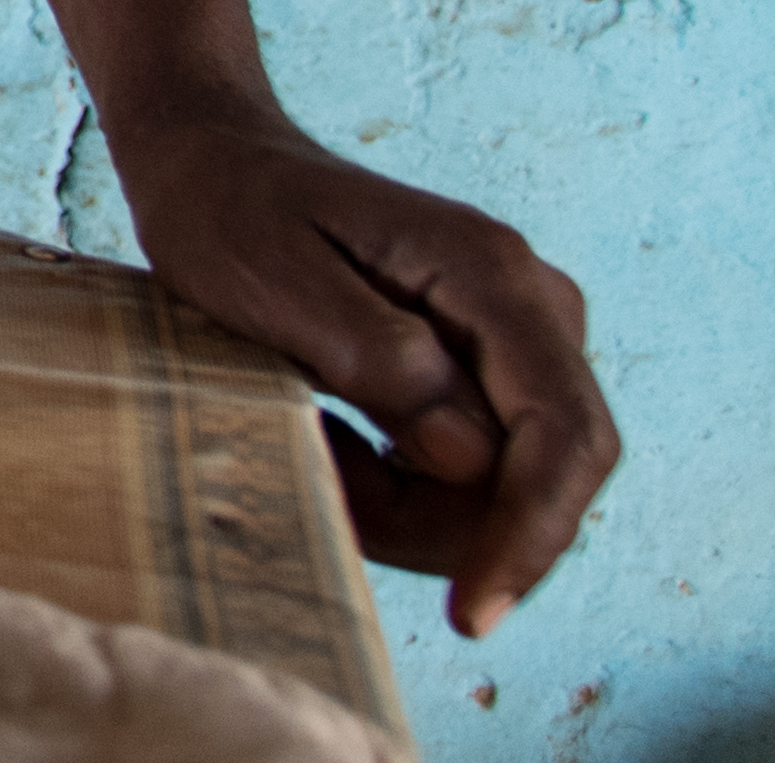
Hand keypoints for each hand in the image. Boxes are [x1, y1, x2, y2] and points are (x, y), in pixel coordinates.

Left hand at [110, 97, 616, 634]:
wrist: (211, 158)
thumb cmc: (226, 209)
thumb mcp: (274, 280)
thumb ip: (380, 361)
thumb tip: (473, 457)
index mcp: (493, 276)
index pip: (563, 433)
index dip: (529, 535)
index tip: (472, 616)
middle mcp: (532, 307)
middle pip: (543, 473)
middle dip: (447, 526)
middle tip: (331, 488)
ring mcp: (515, 340)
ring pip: (506, 484)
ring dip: (413, 506)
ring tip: (315, 440)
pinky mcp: (485, 370)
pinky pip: (475, 468)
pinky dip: (405, 486)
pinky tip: (334, 439)